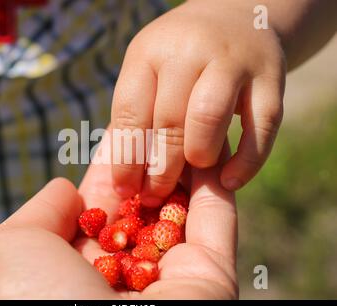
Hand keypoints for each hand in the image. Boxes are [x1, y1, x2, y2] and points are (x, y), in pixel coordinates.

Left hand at [0, 133, 237, 298]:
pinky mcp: (212, 278)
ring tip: (190, 120)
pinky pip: (217, 221)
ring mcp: (171, 275)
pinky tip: (213, 147)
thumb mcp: (10, 248)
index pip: (104, 200)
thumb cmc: (35, 298)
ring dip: (188, 165)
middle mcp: (126, 269)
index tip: (126, 123)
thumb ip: (41, 212)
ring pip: (184, 207)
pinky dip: (217, 185)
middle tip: (162, 112)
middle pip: (146, 200)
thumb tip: (71, 193)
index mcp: (80, 262)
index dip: (115, 160)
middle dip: (154, 158)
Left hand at [111, 0, 286, 205]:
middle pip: (169, 120)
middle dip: (160, 169)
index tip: (125, 191)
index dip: (126, 159)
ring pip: (209, 117)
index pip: (130, 112)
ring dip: (198, 157)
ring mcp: (233, 61)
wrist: (235, 16)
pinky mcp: (271, 77)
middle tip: (155, 197)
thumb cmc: (180, 58)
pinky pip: (261, 127)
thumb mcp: (149, 69)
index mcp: (149, 52)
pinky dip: (247, 161)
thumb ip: (139, 114)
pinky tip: (230, 181)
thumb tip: (126, 177)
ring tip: (193, 177)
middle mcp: (189, 51)